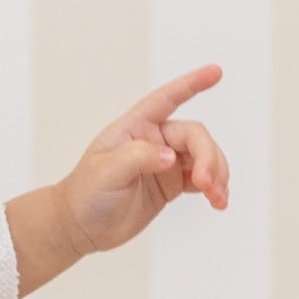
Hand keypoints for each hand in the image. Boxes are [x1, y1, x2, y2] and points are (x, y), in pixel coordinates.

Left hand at [7, 65, 227, 294]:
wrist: (80, 227)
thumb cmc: (85, 193)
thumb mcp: (106, 173)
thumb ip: (138, 158)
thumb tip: (171, 156)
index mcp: (134, 127)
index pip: (166, 99)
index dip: (191, 84)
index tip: (216, 72)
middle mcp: (153, 139)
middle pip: (195, 136)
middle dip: (208, 157)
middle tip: (208, 184)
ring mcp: (165, 161)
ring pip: (205, 157)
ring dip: (217, 174)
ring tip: (217, 198)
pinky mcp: (172, 183)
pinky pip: (203, 178)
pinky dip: (215, 187)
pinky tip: (218, 201)